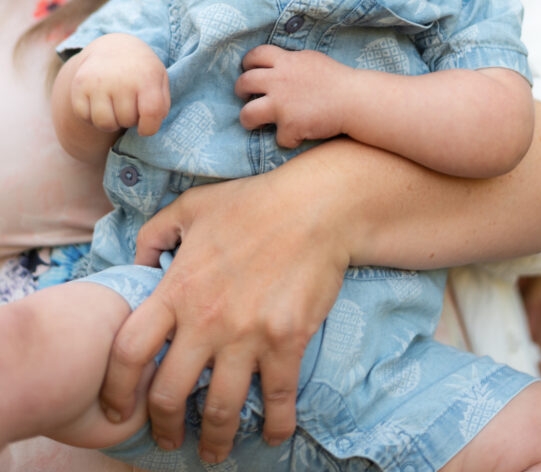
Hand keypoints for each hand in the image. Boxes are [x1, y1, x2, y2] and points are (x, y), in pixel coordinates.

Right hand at [70, 33, 169, 136]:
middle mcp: (121, 78)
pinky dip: (92, 116)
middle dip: (130, 119)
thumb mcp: (159, 79)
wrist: (114, 46)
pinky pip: (85, 117)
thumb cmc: (141, 71)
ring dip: (111, 122)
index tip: (146, 127)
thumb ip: (161, 105)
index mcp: (147, 76)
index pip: (151, 113)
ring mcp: (98, 82)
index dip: (149, 128)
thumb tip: (148, 128)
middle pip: (126, 120)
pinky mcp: (79, 86)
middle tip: (129, 105)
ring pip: (104, 123)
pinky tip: (100, 103)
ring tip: (115, 107)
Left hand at [99, 160, 350, 463]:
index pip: (129, 351)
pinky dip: (275, 427)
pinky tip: (274, 436)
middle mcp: (205, 319)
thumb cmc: (253, 203)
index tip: (119, 409)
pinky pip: (277, 400)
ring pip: (221, 410)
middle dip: (164, 428)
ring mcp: (247, 335)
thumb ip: (155, 233)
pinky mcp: (286, 342)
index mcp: (177, 288)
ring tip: (215, 451)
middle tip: (169, 439)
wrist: (315, 206)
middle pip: (169, 395)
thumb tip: (138, 265)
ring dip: (215, 441)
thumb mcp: (192, 206)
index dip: (116, 389)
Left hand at [235, 44, 350, 147]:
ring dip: (248, 120)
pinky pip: (278, 137)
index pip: (255, 55)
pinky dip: (288, 139)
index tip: (248, 70)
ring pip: (246, 114)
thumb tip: (277, 65)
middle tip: (245, 96)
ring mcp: (282, 104)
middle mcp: (278, 81)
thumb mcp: (311, 60)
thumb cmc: (337, 79)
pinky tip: (297, 136)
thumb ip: (291, 62)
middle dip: (240, 91)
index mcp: (285, 62)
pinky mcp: (289, 125)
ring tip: (256, 123)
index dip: (247, 63)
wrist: (354, 99)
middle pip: (243, 83)